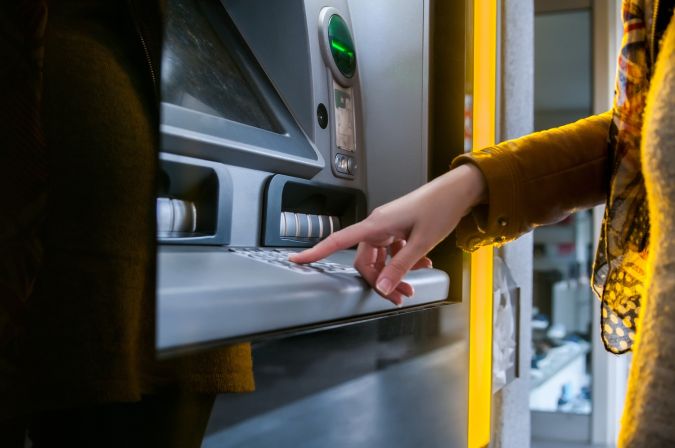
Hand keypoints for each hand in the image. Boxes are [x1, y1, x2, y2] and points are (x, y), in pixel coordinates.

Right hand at [289, 164, 486, 304]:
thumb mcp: (421, 243)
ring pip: (381, 258)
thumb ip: (400, 266)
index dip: (316, 252)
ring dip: (394, 274)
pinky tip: (421, 265)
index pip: (338, 240)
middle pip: (366, 260)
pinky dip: (403, 261)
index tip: (296, 261)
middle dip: (380, 281)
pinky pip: (392, 250)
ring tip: (412, 287)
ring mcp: (388, 226)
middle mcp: (378, 225)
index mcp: (377, 225)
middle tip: (399, 296)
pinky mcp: (398, 228)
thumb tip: (382, 286)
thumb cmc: (440, 209)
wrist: (457, 191)